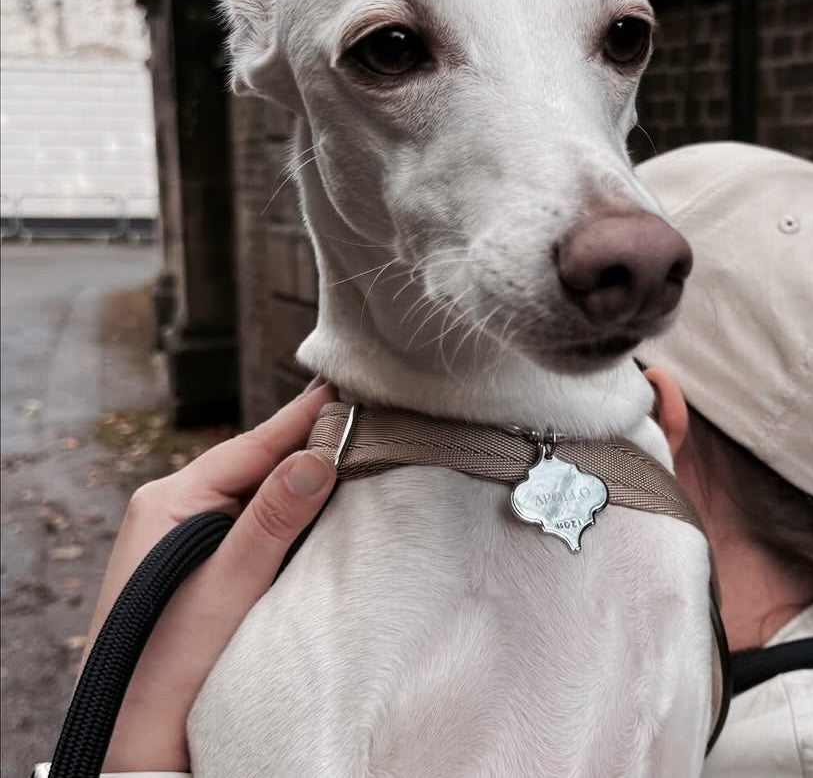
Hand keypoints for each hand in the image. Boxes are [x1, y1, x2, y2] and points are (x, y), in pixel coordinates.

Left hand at [85, 380, 337, 772]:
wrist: (134, 743)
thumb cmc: (167, 666)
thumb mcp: (228, 587)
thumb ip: (272, 519)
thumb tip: (318, 454)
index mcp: (168, 500)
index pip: (251, 445)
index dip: (301, 418)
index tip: (345, 388)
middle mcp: (172, 507)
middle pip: (253, 463)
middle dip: (305, 443)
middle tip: (360, 412)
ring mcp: (183, 534)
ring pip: (254, 491)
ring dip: (298, 476)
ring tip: (348, 444)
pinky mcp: (196, 561)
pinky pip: (250, 519)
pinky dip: (286, 508)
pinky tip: (316, 499)